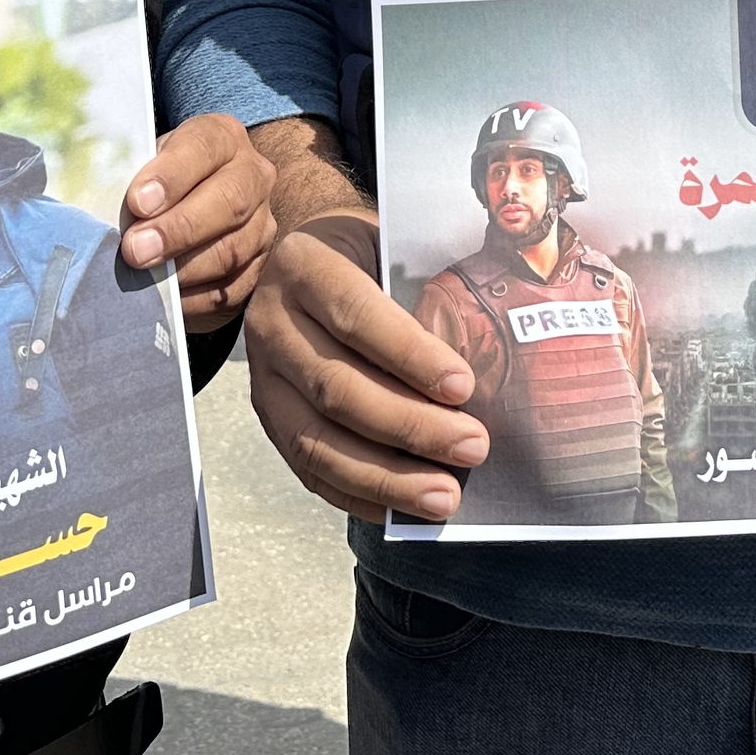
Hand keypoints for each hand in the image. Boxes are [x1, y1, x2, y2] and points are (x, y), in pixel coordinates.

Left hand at [120, 111, 275, 330]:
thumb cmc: (155, 180)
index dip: (171, 175)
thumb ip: (131, 177)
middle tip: (135, 250)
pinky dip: (194, 298)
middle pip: (229, 201)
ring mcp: (262, 223)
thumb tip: (105, 215)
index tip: (138, 202)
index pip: (203, 147)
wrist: (189, 201)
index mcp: (223, 138)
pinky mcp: (257, 267)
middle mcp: (253, 176)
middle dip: (179, 229)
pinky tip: (165, 299)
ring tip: (145, 279)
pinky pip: (231, 289)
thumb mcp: (144, 162)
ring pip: (232, 250)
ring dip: (184, 269)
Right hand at [240, 118, 486, 522]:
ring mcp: (263, 377)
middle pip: (338, 388)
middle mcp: (272, 322)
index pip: (356, 315)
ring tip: (445, 496)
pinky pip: (306, 468)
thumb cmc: (364, 254)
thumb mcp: (387, 245)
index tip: (463, 386)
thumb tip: (492, 356)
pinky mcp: (266, 417)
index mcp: (304, 266)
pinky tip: (401, 509)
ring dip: (386, 476)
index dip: (409, 355)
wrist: (300, 259)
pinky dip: (356, 494)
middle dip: (411, 426)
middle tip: (473, 447)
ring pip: (317, 439)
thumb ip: (422, 288)